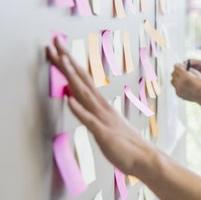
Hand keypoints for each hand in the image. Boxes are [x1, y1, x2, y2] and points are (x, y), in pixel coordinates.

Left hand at [46, 37, 155, 176]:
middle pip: (82, 79)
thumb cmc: (126, 145)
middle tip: (55, 40)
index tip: (57, 47)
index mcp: (101, 105)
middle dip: (67, 60)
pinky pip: (89, 120)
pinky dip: (78, 109)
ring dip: (73, 77)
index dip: (68, 63)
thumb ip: (91, 112)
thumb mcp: (106, 125)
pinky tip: (68, 99)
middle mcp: (101, 107)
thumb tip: (75, 100)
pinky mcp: (104, 133)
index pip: (82, 79)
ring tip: (62, 60)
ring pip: (85, 94)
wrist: (145, 159)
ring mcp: (103, 118)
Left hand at [171, 64, 200, 104]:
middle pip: (173, 73)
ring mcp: (178, 89)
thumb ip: (187, 69)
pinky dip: (178, 84)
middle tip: (181, 71)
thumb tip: (181, 66)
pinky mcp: (178, 93)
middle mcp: (180, 82)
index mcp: (185, 76)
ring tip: (182, 79)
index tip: (179, 65)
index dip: (177, 65)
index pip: (176, 67)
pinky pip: (175, 86)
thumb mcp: (196, 73)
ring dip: (176, 78)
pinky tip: (184, 85)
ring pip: (172, 80)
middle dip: (176, 71)